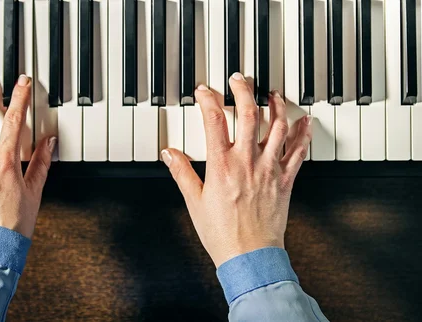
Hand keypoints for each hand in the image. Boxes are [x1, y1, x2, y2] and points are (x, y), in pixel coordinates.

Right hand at [162, 73, 312, 266]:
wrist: (250, 256)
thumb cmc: (222, 233)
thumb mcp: (194, 201)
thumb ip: (182, 172)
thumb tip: (169, 154)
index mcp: (221, 166)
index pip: (214, 121)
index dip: (208, 100)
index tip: (204, 90)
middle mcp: (247, 162)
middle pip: (248, 115)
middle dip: (243, 91)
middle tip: (239, 79)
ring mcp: (269, 170)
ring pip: (277, 128)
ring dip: (275, 106)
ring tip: (272, 93)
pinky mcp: (285, 180)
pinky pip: (298, 152)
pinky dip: (302, 134)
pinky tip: (303, 121)